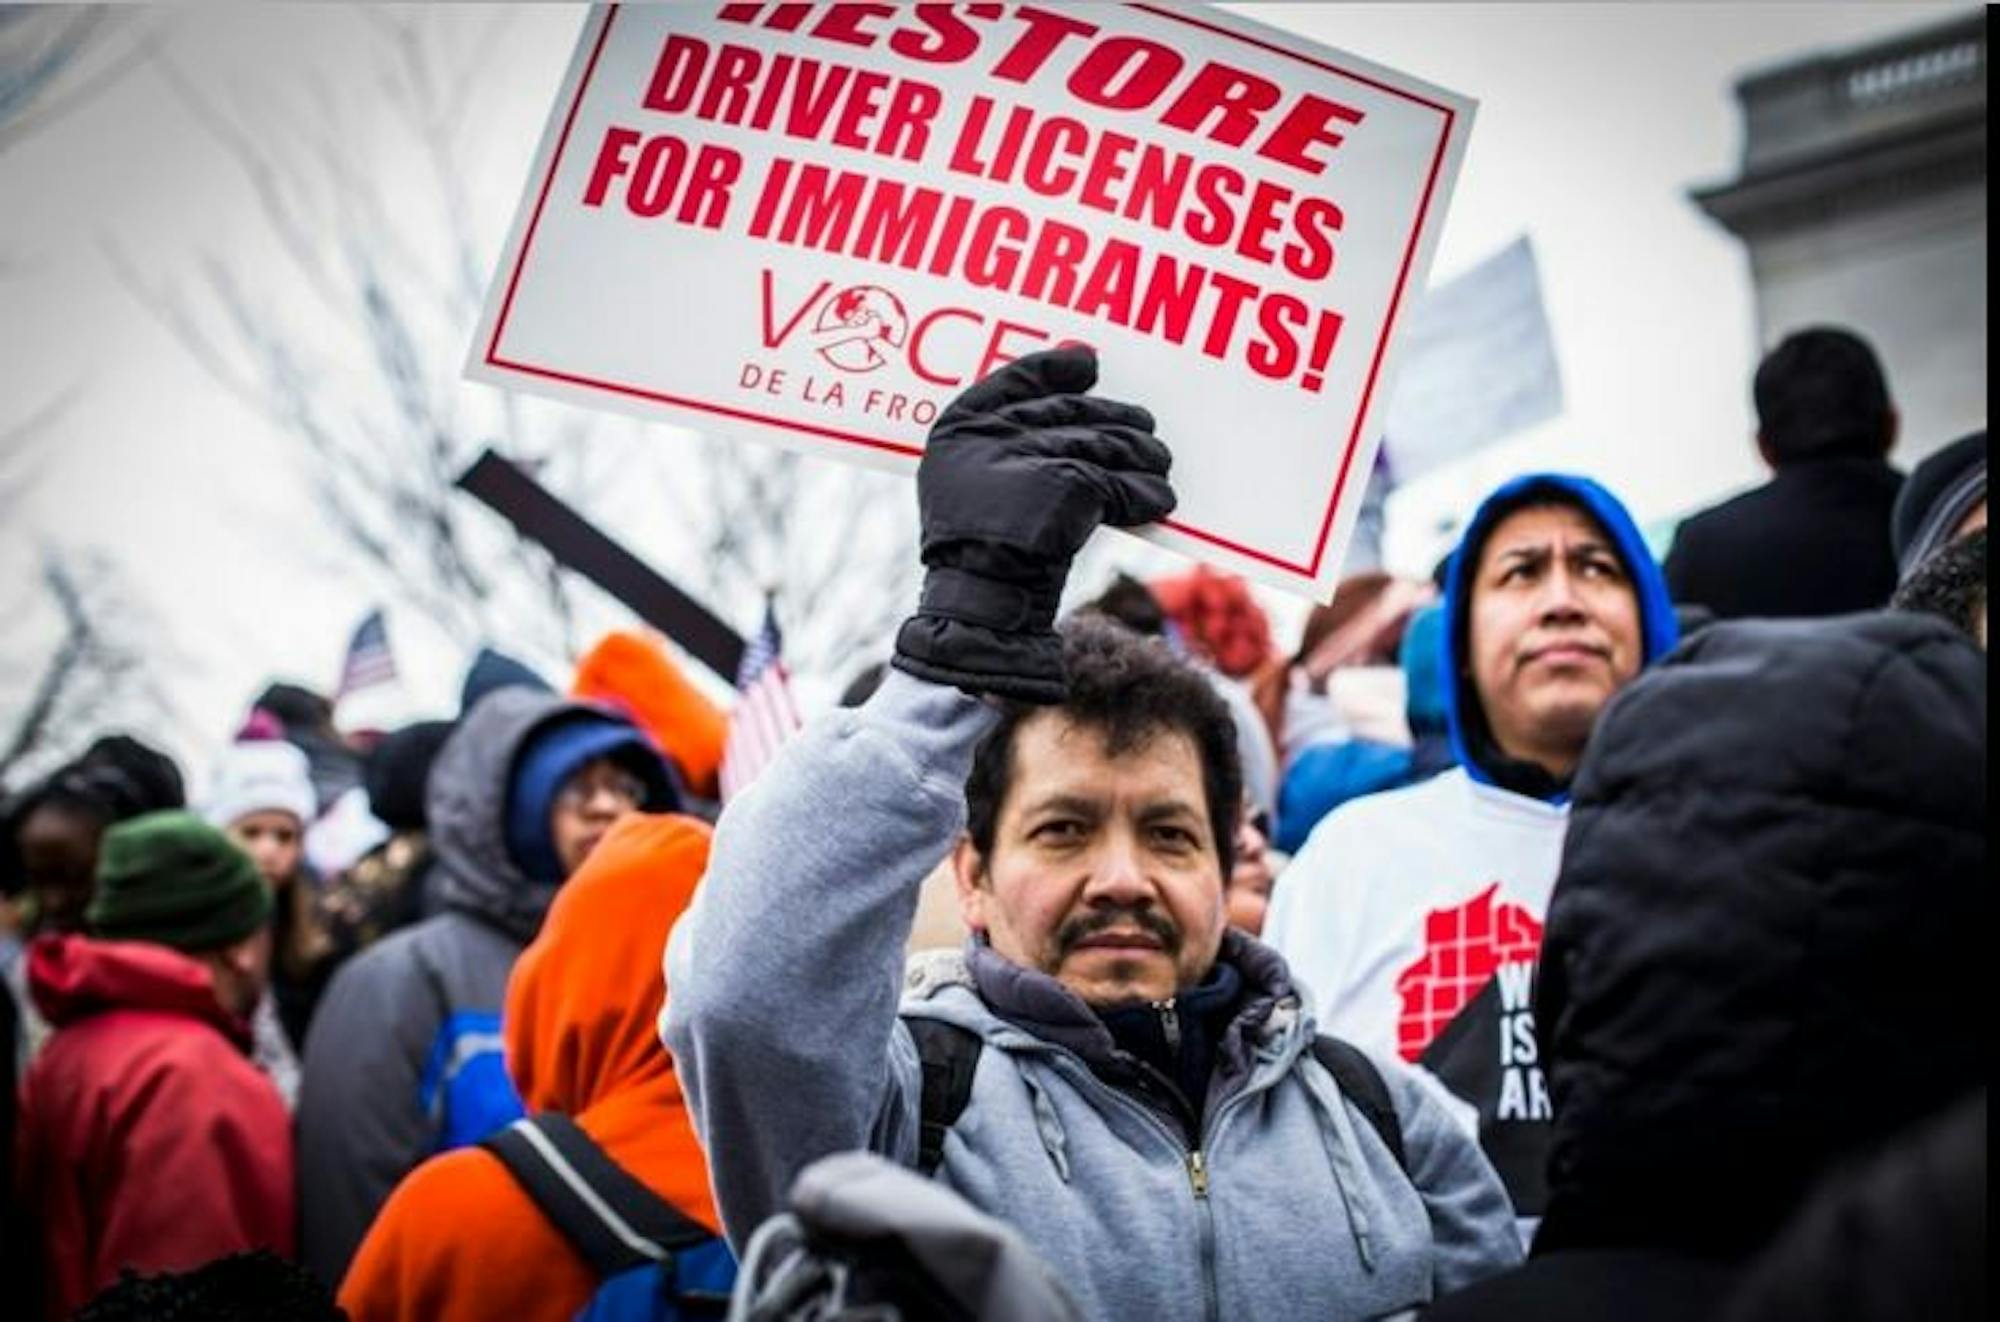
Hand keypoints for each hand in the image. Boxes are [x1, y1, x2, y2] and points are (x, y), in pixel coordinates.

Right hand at [892, 345, 1174, 701]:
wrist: (983, 600)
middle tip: (1143, 426)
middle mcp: (994, 433)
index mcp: (961, 429)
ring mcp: (1034, 455)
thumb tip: (1067, 392)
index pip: (1015, 379)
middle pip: (1073, 412)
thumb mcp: (970, 489)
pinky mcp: (1072, 484)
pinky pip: (1124, 484)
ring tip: (1158, 465)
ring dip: (1141, 456)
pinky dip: (1146, 494)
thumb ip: (1003, 445)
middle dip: (1114, 420)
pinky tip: (1159, 501)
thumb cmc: (976, 550)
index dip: (1054, 368)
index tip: (1087, 364)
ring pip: (1107, 445)